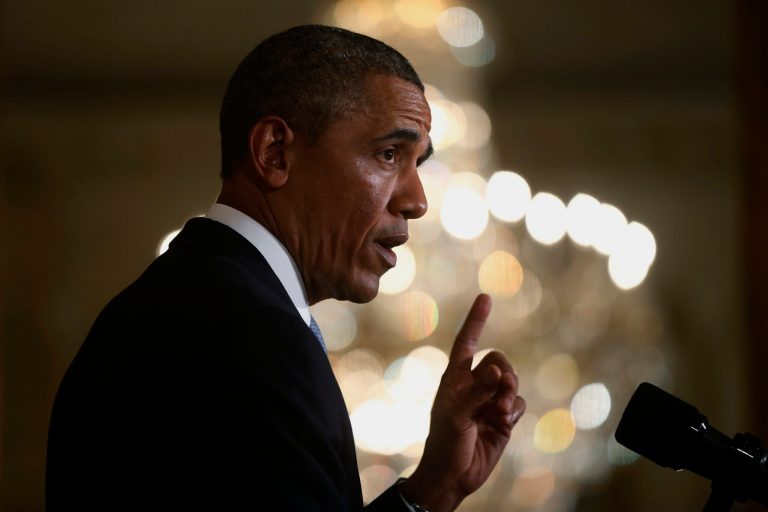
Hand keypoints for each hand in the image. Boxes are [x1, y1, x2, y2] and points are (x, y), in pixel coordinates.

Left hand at [400, 294, 525, 511]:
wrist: (454, 475)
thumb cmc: (445, 443)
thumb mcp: (456, 415)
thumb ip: (477, 390)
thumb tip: (496, 368)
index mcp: (455, 378)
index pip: (466, 342)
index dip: (476, 320)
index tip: (486, 297)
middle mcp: (473, 385)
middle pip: (498, 360)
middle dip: (503, 372)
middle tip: (500, 390)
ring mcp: (489, 401)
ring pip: (510, 381)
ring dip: (509, 393)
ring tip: (499, 413)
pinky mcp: (503, 418)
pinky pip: (517, 402)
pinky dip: (514, 409)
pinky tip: (504, 422)